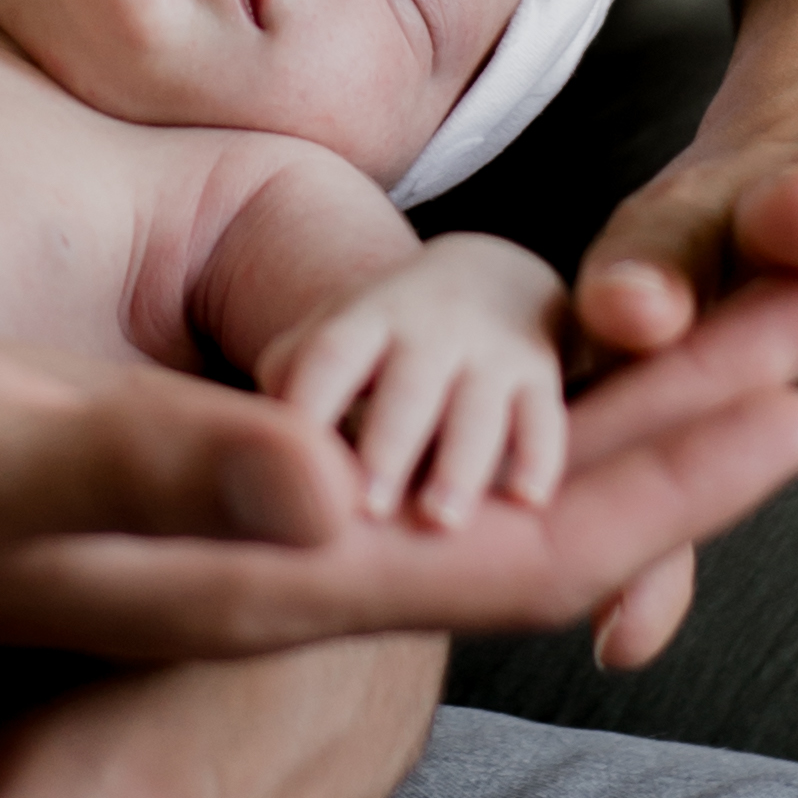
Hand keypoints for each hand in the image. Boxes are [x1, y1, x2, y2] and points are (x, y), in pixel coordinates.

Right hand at [0, 275, 797, 690]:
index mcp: (244, 568)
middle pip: (533, 510)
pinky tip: (526, 373)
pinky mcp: (167, 493)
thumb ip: (155, 470)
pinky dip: (490, 408)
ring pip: (473, 485)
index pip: (516, 542)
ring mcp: (215, 535)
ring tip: (742, 327)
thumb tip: (349, 485)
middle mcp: (255, 566)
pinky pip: (385, 465)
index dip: (674, 473)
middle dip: (696, 424)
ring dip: (617, 412)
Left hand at [262, 235, 569, 527]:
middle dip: (388, 444)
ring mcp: (489, 355)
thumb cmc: (386, 334)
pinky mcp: (538, 380)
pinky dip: (540, 458)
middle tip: (367, 508)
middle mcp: (429, 333)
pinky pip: (544, 418)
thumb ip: (289, 376)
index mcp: (364, 322)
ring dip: (459, 464)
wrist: (496, 278)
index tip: (294, 459)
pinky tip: (527, 500)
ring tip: (440, 519)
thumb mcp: (333, 333)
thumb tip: (252, 438)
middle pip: (407, 388)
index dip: (313, 400)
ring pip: (478, 411)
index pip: (331, 354)